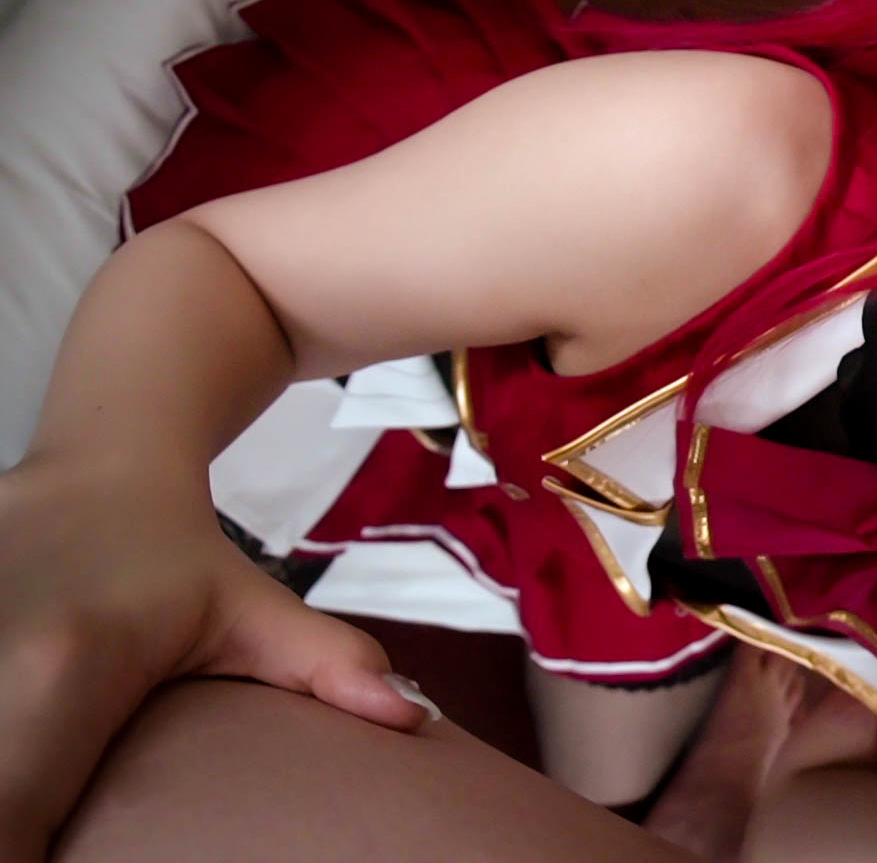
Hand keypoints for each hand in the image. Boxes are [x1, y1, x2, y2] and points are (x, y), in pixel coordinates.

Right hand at [0, 458, 429, 859]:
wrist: (99, 475)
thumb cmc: (178, 557)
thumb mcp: (258, 610)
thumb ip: (332, 665)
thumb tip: (413, 715)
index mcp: (64, 664)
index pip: (11, 813)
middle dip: (14, 851)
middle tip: (60, 853)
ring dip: (1, 807)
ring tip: (48, 824)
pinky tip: (19, 781)